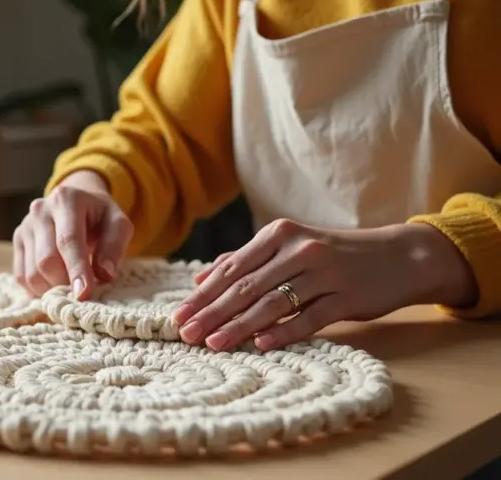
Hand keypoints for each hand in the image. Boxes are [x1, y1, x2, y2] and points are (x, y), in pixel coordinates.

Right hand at [12, 170, 132, 300]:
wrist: (77, 201)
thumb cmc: (100, 217)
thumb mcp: (118, 224)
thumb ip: (114, 247)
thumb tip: (104, 275)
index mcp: (67, 200)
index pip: (68, 240)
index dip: (76, 269)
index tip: (84, 294)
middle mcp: (40, 210)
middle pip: (46, 260)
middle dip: (65, 283)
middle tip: (83, 290)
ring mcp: (25, 226)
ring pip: (31, 273)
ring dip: (52, 290)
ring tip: (70, 286)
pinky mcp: (17, 241)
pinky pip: (21, 276)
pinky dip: (38, 290)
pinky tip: (55, 284)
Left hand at [171, 219, 477, 351]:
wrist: (399, 256)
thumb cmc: (335, 254)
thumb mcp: (291, 247)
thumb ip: (247, 260)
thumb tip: (201, 278)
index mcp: (280, 234)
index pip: (232, 268)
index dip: (203, 294)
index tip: (178, 315)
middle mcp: (299, 250)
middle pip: (246, 287)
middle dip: (212, 312)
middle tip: (186, 334)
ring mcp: (325, 272)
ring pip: (272, 303)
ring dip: (239, 326)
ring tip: (213, 343)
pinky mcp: (347, 296)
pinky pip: (309, 317)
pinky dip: (282, 331)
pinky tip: (259, 344)